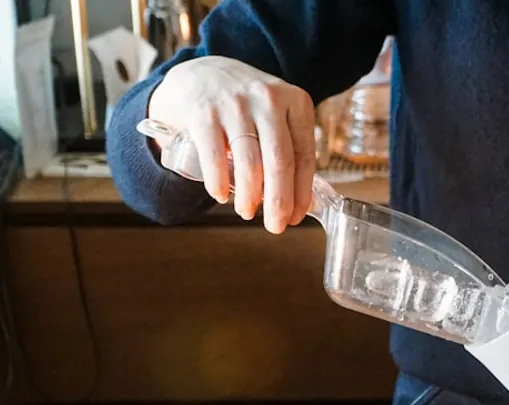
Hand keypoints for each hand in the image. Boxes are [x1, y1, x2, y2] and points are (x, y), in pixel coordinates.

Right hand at [149, 56, 316, 233]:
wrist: (203, 73)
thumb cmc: (249, 106)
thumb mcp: (278, 115)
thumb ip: (291, 149)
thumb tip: (301, 203)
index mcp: (296, 102)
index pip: (305, 156)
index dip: (301, 192)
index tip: (296, 217)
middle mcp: (269, 99)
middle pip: (279, 161)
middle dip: (279, 201)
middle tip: (275, 227)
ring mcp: (235, 103)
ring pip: (249, 161)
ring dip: (249, 196)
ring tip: (246, 212)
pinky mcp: (204, 111)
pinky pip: (214, 155)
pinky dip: (218, 181)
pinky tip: (221, 195)